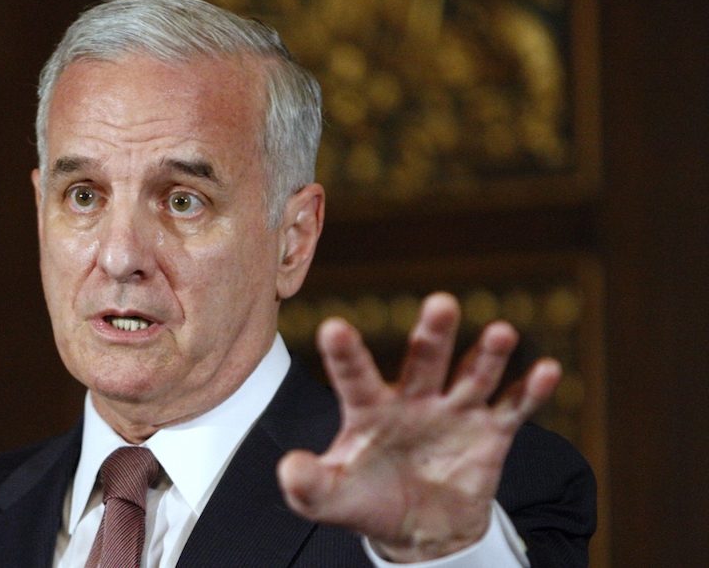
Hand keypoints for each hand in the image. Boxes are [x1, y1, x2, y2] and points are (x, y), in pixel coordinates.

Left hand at [277, 292, 560, 561]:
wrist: (418, 529)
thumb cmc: (367, 502)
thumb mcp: (330, 500)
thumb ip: (309, 485)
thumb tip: (289, 468)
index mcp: (368, 408)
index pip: (354, 376)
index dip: (346, 354)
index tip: (333, 328)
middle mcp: (413, 399)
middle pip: (422, 360)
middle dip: (433, 334)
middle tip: (440, 304)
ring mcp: (454, 411)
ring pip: (472, 374)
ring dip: (487, 354)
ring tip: (500, 332)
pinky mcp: (490, 433)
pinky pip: (513, 408)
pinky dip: (530, 391)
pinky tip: (545, 370)